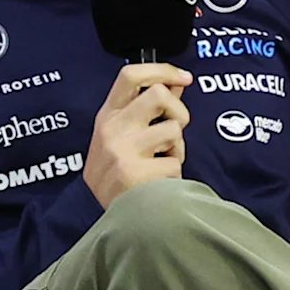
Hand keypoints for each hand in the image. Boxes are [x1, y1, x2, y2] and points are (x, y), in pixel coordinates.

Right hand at [82, 62, 192, 205]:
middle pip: (158, 94)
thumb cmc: (117, 175)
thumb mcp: (122, 137)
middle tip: (174, 131)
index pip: (131, 75)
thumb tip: (175, 84)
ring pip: (173, 130)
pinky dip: (174, 175)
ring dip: (177, 149)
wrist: (109, 219)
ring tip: (161, 163)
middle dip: (178, 111)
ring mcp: (123, 152)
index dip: (162, 70)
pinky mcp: (137, 174)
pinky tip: (159, 183)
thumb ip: (147, 110)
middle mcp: (112, 130)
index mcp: (107, 117)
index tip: (182, 78)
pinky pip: (174, 163)